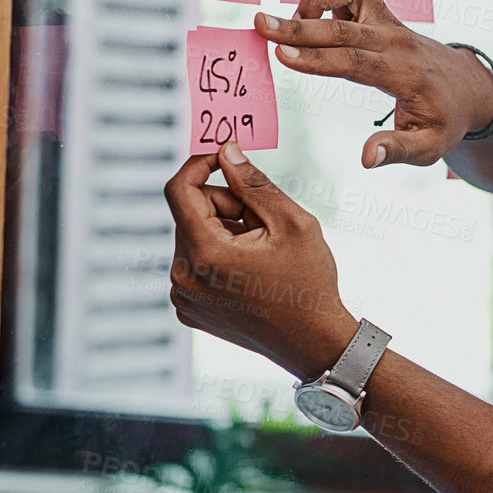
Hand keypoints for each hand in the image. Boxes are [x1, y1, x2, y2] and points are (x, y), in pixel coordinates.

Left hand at [164, 142, 358, 380]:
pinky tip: (252, 275)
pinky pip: (196, 265)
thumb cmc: (309, 282)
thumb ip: (254, 183)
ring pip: (195, 238)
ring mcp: (183, 297)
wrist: (314, 342)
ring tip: (263, 254)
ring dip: (225, 232)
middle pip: (191, 213)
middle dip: (226, 206)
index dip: (200, 164)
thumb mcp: (291, 223)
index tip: (225, 157)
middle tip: (266, 224)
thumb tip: (227, 151)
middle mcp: (182, 277)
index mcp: (204, 253)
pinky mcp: (189, 310)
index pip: (179, 188)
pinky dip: (220, 258)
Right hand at [258, 0, 492, 168]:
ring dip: (317, 0)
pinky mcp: (386, 12)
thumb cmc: (445, 120)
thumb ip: (398, 151)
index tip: (282, 55)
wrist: (469, 88)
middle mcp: (397, 41)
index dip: (317, 58)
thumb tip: (367, 158)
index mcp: (405, 75)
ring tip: (292, 27)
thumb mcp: (430, 147)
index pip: (356, 62)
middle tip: (260, 24)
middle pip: (344, 27)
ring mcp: (392, 22)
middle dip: (299, 26)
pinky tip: (317, 19)